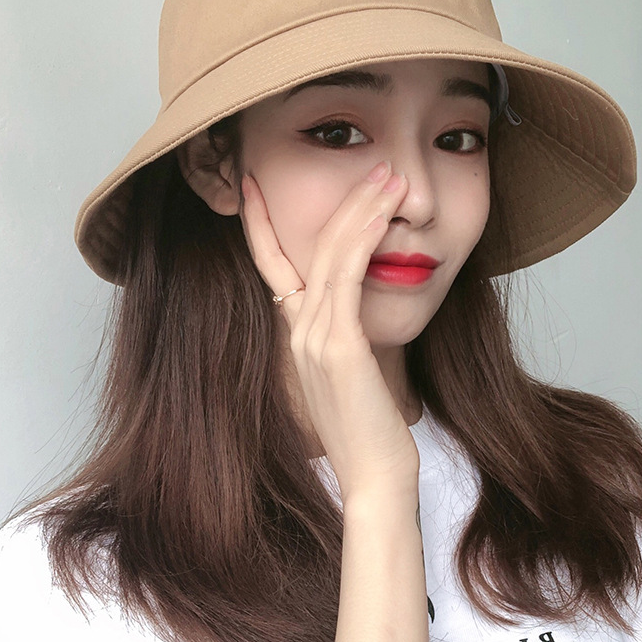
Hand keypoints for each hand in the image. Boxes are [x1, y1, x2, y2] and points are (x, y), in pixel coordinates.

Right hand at [240, 161, 420, 501]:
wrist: (373, 475)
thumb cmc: (366, 426)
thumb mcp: (342, 373)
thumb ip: (337, 335)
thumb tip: (353, 305)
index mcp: (294, 333)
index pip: (269, 264)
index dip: (258, 222)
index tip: (253, 183)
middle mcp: (297, 329)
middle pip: (306, 247)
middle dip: (338, 201)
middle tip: (368, 166)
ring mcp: (313, 336)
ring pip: (330, 253)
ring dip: (360, 208)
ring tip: (388, 176)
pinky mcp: (338, 346)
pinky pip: (347, 277)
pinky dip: (363, 238)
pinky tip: (384, 212)